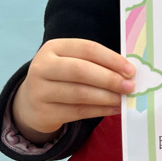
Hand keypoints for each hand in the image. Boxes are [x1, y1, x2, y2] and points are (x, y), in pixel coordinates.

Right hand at [12, 39, 135, 144]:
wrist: (30, 103)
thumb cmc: (60, 77)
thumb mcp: (70, 62)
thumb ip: (94, 63)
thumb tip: (127, 73)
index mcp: (53, 47)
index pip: (87, 48)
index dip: (111, 59)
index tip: (130, 70)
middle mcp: (42, 66)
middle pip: (81, 70)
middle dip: (109, 79)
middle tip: (129, 86)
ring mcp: (40, 91)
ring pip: (80, 93)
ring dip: (106, 97)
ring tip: (122, 99)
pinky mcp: (44, 113)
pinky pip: (78, 112)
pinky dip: (99, 110)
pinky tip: (113, 109)